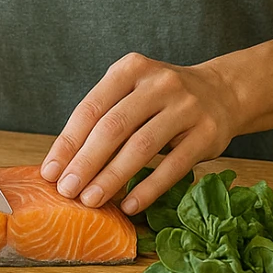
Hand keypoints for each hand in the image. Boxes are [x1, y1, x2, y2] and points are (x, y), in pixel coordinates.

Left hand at [39, 52, 238, 216]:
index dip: (68, 142)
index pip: (92, 107)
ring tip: (91, 199)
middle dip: (86, 162)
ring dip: (112, 177)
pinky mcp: (207, 133)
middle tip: (67, 190)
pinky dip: (149, 188)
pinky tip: (130, 205)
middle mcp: (159, 83)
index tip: (50, 172)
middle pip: (114, 127)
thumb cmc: (163, 99)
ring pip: (141, 146)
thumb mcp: (133, 92)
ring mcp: (186, 106)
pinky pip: (173, 165)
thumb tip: (64, 164)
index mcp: (132, 68)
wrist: (222, 92)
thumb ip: (104, 118)